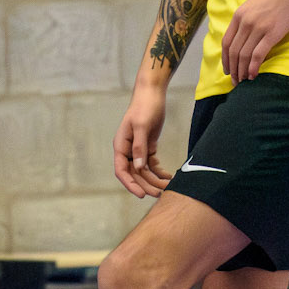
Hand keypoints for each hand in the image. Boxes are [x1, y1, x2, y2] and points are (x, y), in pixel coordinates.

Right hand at [113, 82, 170, 197]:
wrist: (153, 93)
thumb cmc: (145, 106)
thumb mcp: (142, 125)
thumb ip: (139, 146)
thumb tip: (139, 167)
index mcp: (121, 145)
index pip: (122, 170)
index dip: (130, 184)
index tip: (141, 194)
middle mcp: (127, 150)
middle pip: (134, 174)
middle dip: (146, 185)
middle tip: (160, 194)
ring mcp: (137, 149)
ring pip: (144, 171)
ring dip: (154, 180)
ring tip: (168, 187)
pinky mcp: (148, 147)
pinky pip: (151, 164)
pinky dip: (159, 172)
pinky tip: (168, 177)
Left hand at [221, 0, 288, 83]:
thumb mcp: (252, 3)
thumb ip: (244, 18)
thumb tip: (241, 36)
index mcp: (239, 16)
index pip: (226, 42)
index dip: (225, 59)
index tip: (227, 69)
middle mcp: (245, 23)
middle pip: (234, 52)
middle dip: (233, 69)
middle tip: (234, 81)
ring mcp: (258, 28)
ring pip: (244, 55)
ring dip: (242, 71)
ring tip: (243, 81)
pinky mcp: (272, 33)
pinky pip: (258, 55)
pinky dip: (254, 67)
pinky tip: (253, 75)